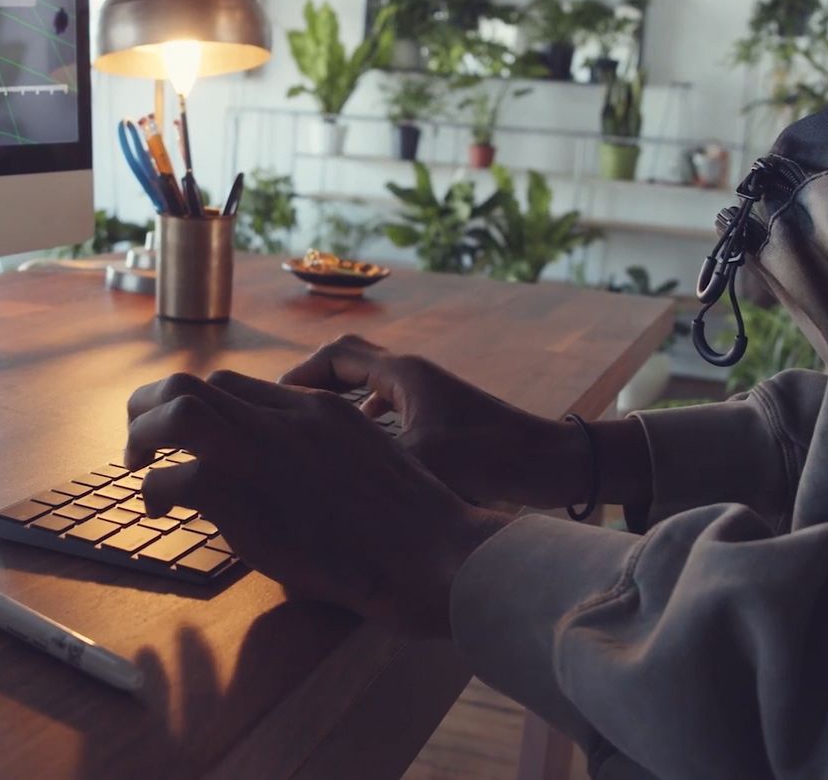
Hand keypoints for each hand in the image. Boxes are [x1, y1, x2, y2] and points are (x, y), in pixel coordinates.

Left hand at [125, 371, 510, 636]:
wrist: (436, 555)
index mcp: (319, 410)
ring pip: (176, 410)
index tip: (185, 434)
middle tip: (140, 438)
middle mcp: (287, 419)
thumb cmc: (419, 532)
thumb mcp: (378, 464)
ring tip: (137, 464)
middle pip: (196, 382)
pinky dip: (156, 491)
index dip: (199, 405)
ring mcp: (264, 453)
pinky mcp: (245, 496)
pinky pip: (175, 477)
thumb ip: (334, 456)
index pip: (237, 385)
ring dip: (143, 434)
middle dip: (153, 405)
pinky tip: (159, 510)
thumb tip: (299, 478)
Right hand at [279, 335, 593, 509]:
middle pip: (349, 362)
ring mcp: (430, 394)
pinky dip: (365, 420)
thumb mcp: (420, 461)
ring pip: (369, 385)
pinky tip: (359, 453)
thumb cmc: (491, 458)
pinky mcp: (442, 415)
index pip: (335, 355)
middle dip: (313, 382)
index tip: (272, 402)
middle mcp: (414, 375)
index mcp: (404, 373)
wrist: (555, 464)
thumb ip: (366, 460)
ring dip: (338, 402)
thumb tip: (313, 472)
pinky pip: (389, 406)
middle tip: (284, 412)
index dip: (299, 375)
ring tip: (310, 433)